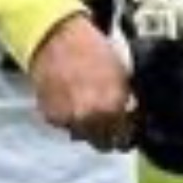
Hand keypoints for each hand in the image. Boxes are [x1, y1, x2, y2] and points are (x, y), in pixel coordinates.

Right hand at [29, 15, 134, 151]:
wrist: (58, 37)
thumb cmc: (93, 52)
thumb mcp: (122, 77)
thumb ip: (127, 104)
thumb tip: (132, 118)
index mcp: (111, 109)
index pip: (124, 140)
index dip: (126, 134)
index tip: (125, 128)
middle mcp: (89, 118)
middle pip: (102, 144)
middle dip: (107, 135)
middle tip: (107, 122)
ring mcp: (67, 118)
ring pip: (82, 136)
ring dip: (86, 128)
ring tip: (86, 107)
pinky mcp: (50, 115)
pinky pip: (63, 125)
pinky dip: (67, 117)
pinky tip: (70, 100)